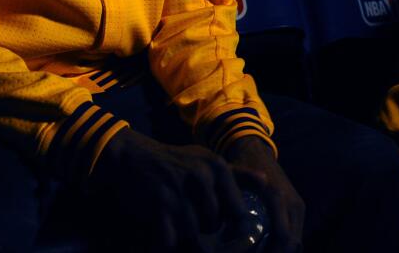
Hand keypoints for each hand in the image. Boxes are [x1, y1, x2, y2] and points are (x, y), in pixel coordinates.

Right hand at [90, 128, 245, 250]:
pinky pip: (171, 237)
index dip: (231, 227)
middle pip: (213, 224)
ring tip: (177, 226)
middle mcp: (202, 177)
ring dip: (184, 236)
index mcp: (217, 167)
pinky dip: (167, 241)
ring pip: (193, 232)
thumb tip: (267, 181)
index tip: (223, 232)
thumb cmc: (174, 163)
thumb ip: (237, 174)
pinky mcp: (159, 204)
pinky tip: (163, 233)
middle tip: (191, 222)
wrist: (131, 156)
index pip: (237, 211)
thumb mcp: (206, 162)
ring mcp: (180, 190)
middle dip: (203, 230)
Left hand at [223, 137, 303, 252]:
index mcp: (277, 197)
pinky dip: (285, 245)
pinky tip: (268, 248)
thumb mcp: (234, 184)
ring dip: (282, 250)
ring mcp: (297, 205)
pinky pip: (296, 233)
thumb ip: (233, 208)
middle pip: (292, 243)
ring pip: (296, 241)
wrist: (256, 151)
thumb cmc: (241, 168)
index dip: (271, 252)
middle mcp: (292, 203)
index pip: (283, 237)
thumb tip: (230, 236)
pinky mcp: (298, 207)